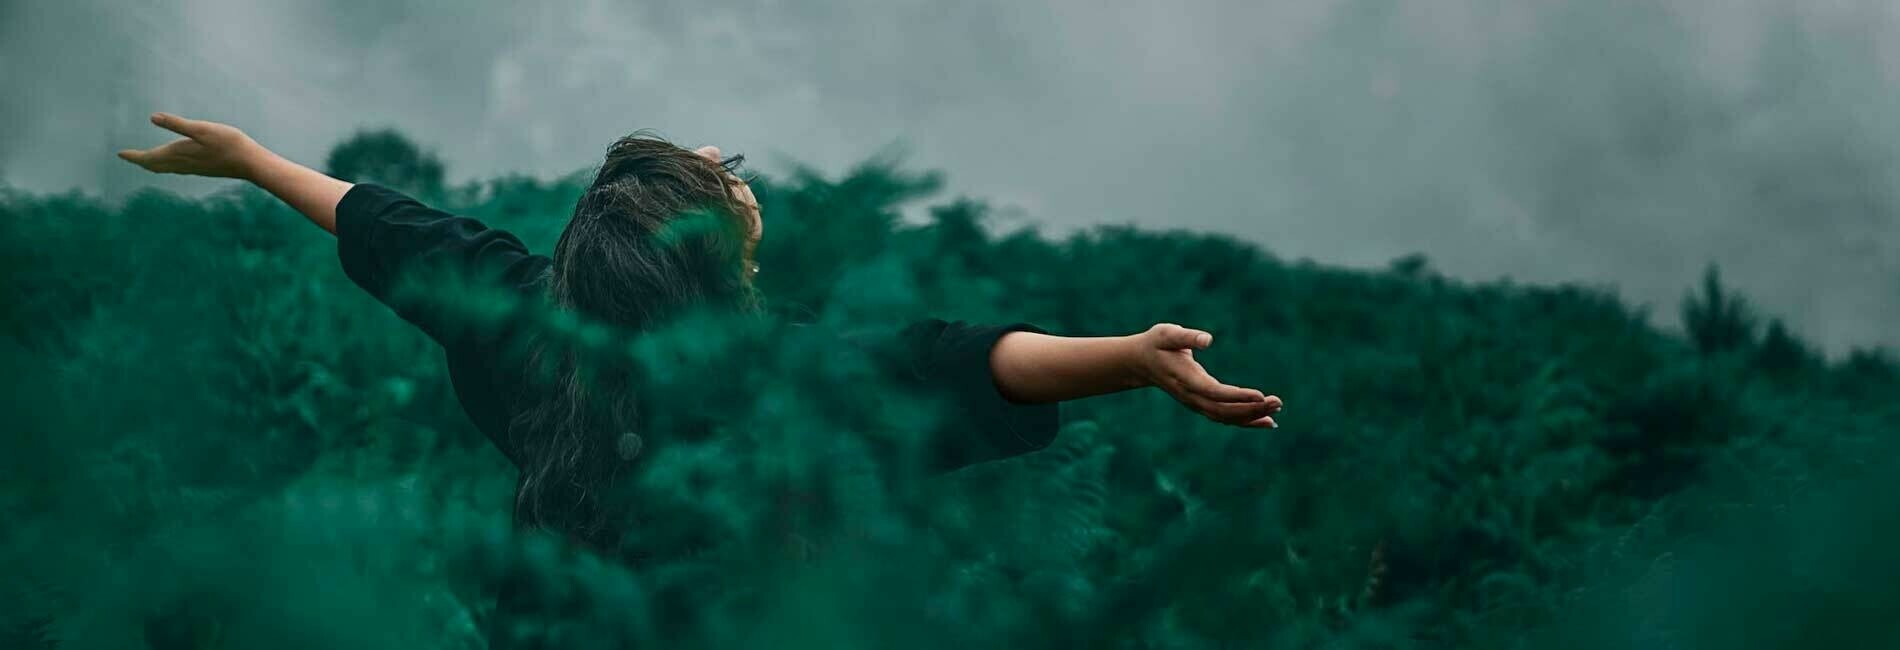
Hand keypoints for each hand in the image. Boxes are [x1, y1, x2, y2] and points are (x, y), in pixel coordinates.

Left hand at [118, 113, 266, 178]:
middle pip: (156, 165)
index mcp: (179, 153)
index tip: (120, 154)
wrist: (251, 164)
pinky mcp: (203, 168)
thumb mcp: (202, 129)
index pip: (150, 158)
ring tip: (147, 160)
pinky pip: (178, 168)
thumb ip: (177, 124)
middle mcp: (184, 164)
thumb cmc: (229, 144)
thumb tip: (152, 117)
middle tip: (129, 157)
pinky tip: (175, 162)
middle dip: (142, 161)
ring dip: (154, 164)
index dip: (134, 156)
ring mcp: (194, 168)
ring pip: (167, 168)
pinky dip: (168, 165)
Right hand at [1131, 323, 1281, 427]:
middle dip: (1251, 409)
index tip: (1260, 394)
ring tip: (1276, 411)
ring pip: (1225, 418)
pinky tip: (1266, 420)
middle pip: (1223, 410)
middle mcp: (1191, 396)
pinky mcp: (1201, 405)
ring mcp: (1195, 404)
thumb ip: (1187, 336)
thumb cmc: (1156, 343)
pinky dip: (1245, 421)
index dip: (1237, 396)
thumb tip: (1208, 339)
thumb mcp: (1167, 333)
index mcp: (1185, 379)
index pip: (1213, 392)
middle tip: (1277, 402)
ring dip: (1251, 417)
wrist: (1140, 362)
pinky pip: (1225, 418)